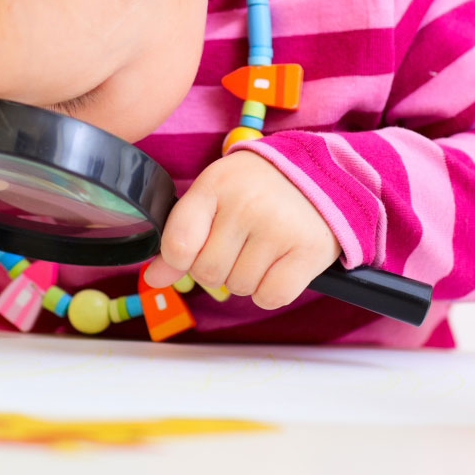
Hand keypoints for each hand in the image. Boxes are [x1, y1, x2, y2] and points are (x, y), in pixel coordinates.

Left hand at [143, 150, 340, 308]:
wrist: (321, 176)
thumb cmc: (258, 189)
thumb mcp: (214, 197)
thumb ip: (181, 237)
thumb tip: (154, 279)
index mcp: (217, 185)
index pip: (178, 244)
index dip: (180, 260)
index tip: (192, 252)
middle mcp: (247, 205)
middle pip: (208, 273)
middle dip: (218, 268)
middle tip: (238, 244)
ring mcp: (279, 228)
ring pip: (239, 287)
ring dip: (247, 278)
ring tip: (262, 249)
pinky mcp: (308, 251)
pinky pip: (270, 297)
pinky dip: (271, 291)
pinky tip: (279, 264)